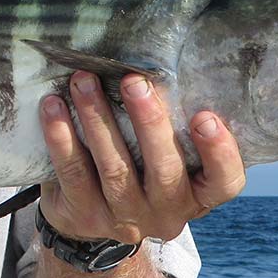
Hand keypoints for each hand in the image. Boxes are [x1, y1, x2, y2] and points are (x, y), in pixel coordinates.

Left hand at [39, 71, 245, 243]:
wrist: (88, 217)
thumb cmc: (139, 167)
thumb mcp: (166, 154)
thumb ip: (173, 124)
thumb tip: (161, 60)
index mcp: (197, 194)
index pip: (224, 181)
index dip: (219, 153)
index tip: (206, 116)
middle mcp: (166, 212)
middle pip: (164, 170)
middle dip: (149, 122)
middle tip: (134, 82)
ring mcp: (125, 218)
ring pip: (114, 168)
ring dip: (98, 119)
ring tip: (84, 80)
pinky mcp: (85, 215)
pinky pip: (73, 173)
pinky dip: (62, 137)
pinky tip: (53, 106)